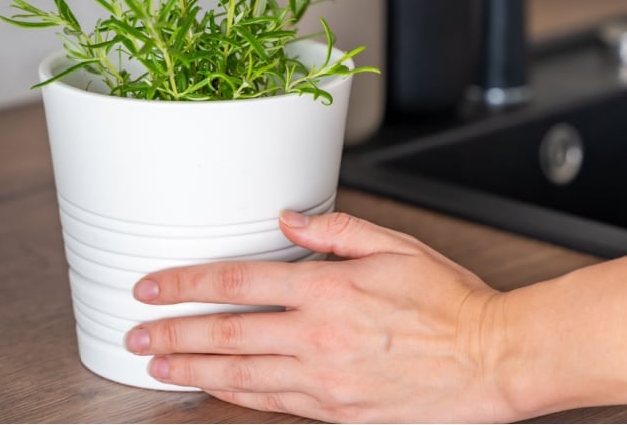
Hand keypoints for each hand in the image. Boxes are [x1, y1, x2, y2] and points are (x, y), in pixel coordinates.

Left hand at [125, 211, 517, 421]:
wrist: (490, 360)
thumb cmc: (452, 304)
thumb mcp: (398, 246)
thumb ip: (337, 230)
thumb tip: (289, 220)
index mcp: (330, 289)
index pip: (238, 282)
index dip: (186, 284)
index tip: (154, 285)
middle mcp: (318, 337)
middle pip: (225, 334)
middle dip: (171, 332)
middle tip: (135, 331)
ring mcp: (325, 380)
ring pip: (239, 376)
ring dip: (191, 370)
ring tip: (157, 365)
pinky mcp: (337, 412)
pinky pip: (272, 404)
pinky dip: (235, 396)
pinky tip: (214, 389)